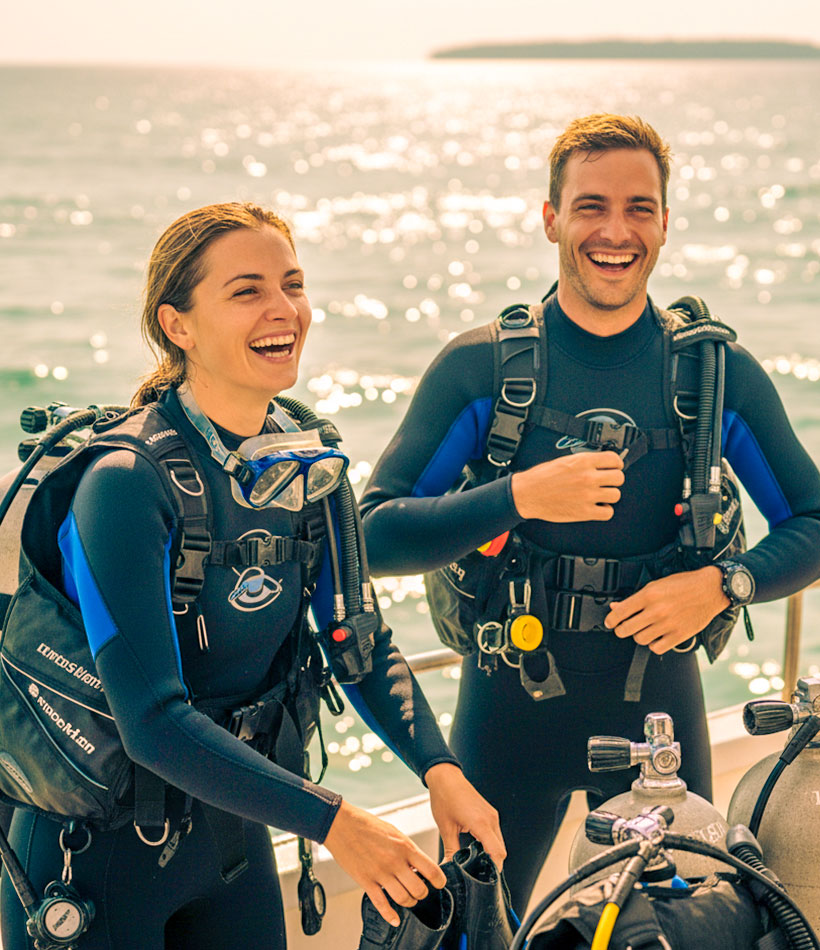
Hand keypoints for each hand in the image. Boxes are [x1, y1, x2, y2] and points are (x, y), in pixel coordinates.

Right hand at [323, 799, 445, 926]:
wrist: (342, 824)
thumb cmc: (367, 825)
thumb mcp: (394, 832)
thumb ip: (407, 849)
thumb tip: (418, 865)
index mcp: (404, 846)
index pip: (431, 870)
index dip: (439, 881)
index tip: (439, 883)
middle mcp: (394, 861)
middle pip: (418, 889)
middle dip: (423, 893)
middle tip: (421, 891)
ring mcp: (380, 873)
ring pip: (403, 899)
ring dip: (409, 902)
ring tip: (409, 899)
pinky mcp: (365, 881)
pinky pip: (381, 904)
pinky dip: (390, 915)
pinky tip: (394, 919)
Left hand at [425, 763, 505, 869]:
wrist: (446, 776)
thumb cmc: (444, 798)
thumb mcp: (446, 827)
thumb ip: (451, 850)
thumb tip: (449, 869)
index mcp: (481, 823)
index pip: (497, 853)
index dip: (494, 869)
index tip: (486, 881)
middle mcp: (491, 819)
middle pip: (501, 850)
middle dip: (493, 865)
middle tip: (479, 877)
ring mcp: (492, 815)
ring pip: (499, 843)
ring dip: (492, 854)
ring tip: (478, 866)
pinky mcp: (490, 813)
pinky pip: (495, 834)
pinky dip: (490, 844)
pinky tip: (478, 851)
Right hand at [511, 451, 624, 522]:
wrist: (527, 494)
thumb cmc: (541, 478)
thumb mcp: (564, 460)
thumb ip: (584, 462)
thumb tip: (600, 464)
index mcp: (583, 462)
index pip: (614, 459)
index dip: (616, 463)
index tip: (614, 467)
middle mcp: (588, 478)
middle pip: (619, 478)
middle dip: (614, 479)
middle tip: (607, 482)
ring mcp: (588, 495)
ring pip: (616, 495)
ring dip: (609, 495)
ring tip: (600, 495)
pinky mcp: (584, 512)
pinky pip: (608, 512)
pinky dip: (604, 510)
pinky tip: (597, 506)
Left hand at [604, 566, 728, 653]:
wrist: (710, 589)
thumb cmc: (683, 584)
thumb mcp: (656, 584)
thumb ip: (635, 598)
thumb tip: (616, 607)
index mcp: (648, 595)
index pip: (620, 612)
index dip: (610, 620)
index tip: (609, 623)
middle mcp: (656, 611)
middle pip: (626, 629)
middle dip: (621, 630)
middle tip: (623, 628)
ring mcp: (668, 624)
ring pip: (640, 639)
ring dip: (639, 636)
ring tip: (643, 629)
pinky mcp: (679, 635)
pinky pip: (657, 648)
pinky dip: (654, 644)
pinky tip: (656, 636)